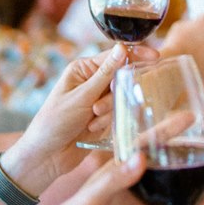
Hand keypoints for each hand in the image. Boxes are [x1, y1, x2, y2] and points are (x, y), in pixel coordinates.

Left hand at [5, 45, 150, 194]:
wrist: (47, 156)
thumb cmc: (55, 122)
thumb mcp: (81, 97)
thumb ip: (105, 74)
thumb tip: (122, 48)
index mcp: (83, 69)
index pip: (114, 55)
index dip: (136, 54)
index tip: (156, 56)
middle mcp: (92, 81)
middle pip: (121, 78)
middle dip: (114, 95)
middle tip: (96, 110)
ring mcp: (99, 99)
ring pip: (122, 98)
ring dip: (109, 112)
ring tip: (90, 122)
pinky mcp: (104, 117)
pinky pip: (119, 113)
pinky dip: (109, 122)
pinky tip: (91, 130)